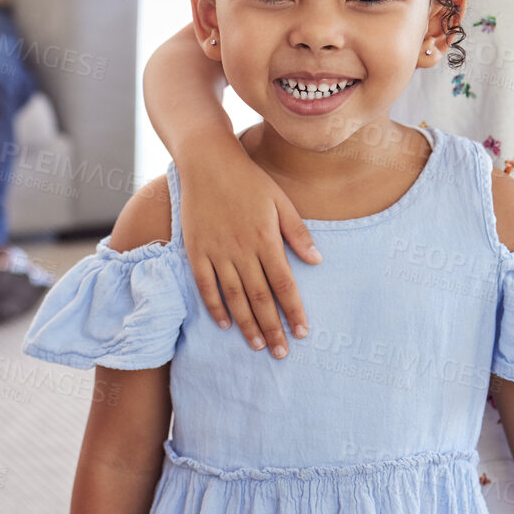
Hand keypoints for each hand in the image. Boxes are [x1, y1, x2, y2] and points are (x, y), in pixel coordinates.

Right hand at [180, 145, 315, 356]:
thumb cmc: (248, 179)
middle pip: (260, 297)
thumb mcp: (280, 200)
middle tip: (282, 353)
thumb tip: (317, 261)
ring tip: (258, 346)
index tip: (303, 332)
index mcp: (265, 238)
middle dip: (273, 328)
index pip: (284, 284)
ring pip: (233, 297)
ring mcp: (216, 251)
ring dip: (247, 324)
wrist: (207, 160)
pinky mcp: (196, 249)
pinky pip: (205, 285)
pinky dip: (215, 307)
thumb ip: (297, 232)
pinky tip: (225, 324)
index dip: (294, 311)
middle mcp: (241, 249)